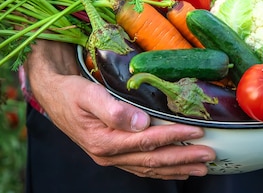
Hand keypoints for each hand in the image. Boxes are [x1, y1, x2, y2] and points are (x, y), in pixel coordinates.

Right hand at [26, 41, 215, 179]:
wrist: (52, 95)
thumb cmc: (70, 92)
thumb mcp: (87, 95)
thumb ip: (113, 109)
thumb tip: (140, 122)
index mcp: (104, 140)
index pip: (146, 141)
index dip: (174, 137)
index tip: (199, 132)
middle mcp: (108, 154)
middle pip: (153, 159)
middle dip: (184, 158)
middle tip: (209, 155)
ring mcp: (111, 158)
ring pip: (150, 167)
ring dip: (178, 168)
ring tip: (202, 167)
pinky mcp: (113, 155)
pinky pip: (142, 167)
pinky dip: (163, 170)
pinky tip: (179, 170)